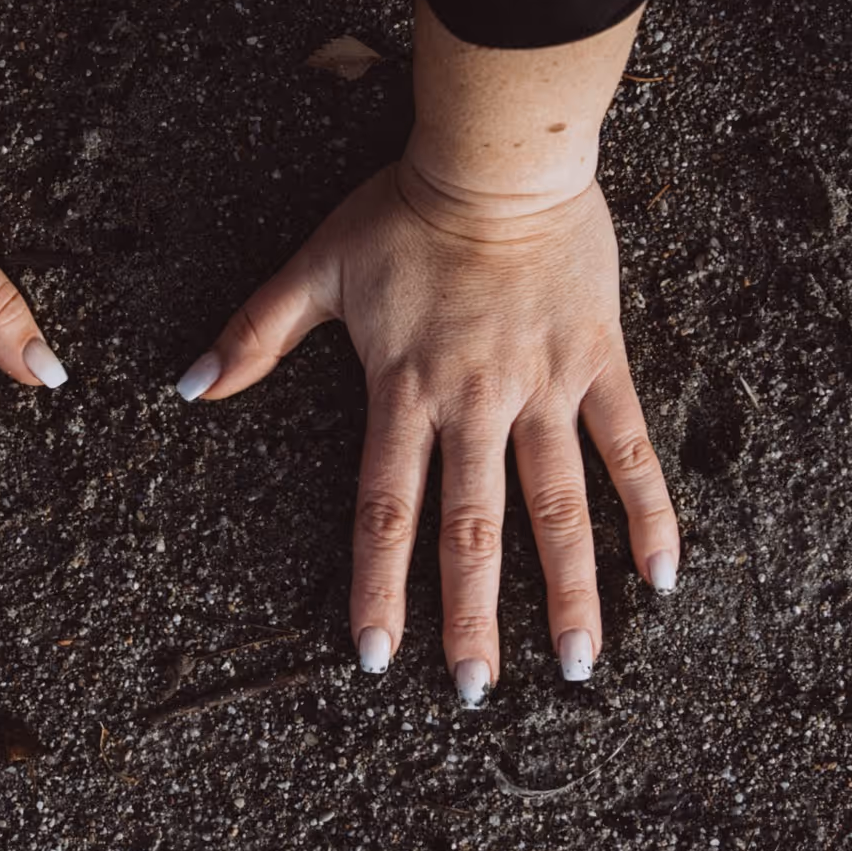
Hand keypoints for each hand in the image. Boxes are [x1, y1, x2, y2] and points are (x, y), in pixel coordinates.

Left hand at [180, 165, 677, 695]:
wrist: (499, 158)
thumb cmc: (404, 212)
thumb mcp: (317, 268)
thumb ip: (255, 335)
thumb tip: (189, 386)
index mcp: (403, 391)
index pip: (387, 508)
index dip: (380, 586)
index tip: (379, 656)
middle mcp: (474, 403)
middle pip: (471, 529)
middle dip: (472, 618)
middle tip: (477, 692)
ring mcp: (542, 388)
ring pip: (555, 505)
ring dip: (567, 588)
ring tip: (577, 663)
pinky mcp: (598, 363)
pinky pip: (628, 447)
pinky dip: (648, 511)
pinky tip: (662, 576)